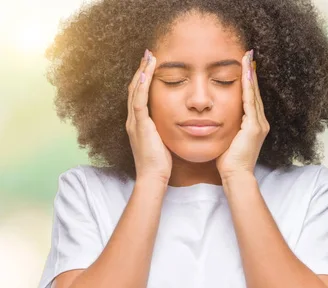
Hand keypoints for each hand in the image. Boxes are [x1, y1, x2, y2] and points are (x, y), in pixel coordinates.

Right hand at [126, 49, 172, 183]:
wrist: (153, 177)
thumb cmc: (161, 164)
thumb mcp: (163, 141)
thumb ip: (165, 130)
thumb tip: (178, 123)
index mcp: (138, 124)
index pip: (139, 96)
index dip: (144, 80)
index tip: (151, 66)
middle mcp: (133, 120)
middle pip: (134, 88)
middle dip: (141, 70)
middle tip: (148, 54)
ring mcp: (134, 122)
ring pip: (135, 90)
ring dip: (142, 72)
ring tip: (148, 57)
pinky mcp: (140, 125)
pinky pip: (139, 99)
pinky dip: (142, 84)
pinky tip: (147, 73)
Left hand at [216, 50, 269, 180]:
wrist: (236, 176)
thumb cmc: (228, 162)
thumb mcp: (227, 139)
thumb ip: (226, 127)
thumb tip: (214, 118)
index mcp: (254, 125)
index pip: (250, 98)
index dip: (248, 82)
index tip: (244, 66)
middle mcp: (260, 123)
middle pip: (254, 93)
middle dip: (251, 73)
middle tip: (248, 55)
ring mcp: (259, 125)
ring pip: (253, 94)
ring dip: (250, 76)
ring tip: (247, 59)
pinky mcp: (254, 127)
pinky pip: (250, 102)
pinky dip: (247, 88)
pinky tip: (245, 75)